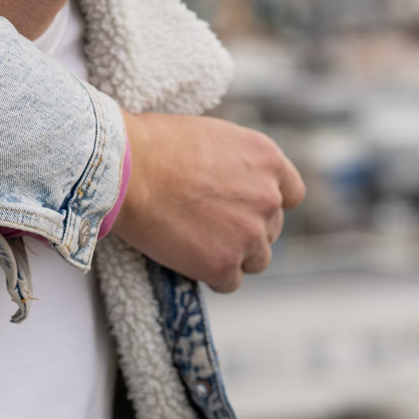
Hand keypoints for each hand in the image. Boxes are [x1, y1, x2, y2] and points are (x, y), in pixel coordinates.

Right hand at [109, 111, 304, 291]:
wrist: (127, 170)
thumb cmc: (156, 144)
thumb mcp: (213, 137)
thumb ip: (236, 163)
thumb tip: (232, 180)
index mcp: (268, 160)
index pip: (291, 194)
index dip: (267, 203)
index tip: (246, 206)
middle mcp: (269, 198)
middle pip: (271, 229)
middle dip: (245, 229)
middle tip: (208, 224)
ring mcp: (249, 235)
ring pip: (256, 260)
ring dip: (233, 255)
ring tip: (197, 242)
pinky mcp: (224, 265)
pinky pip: (228, 282)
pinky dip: (210, 275)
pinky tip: (187, 258)